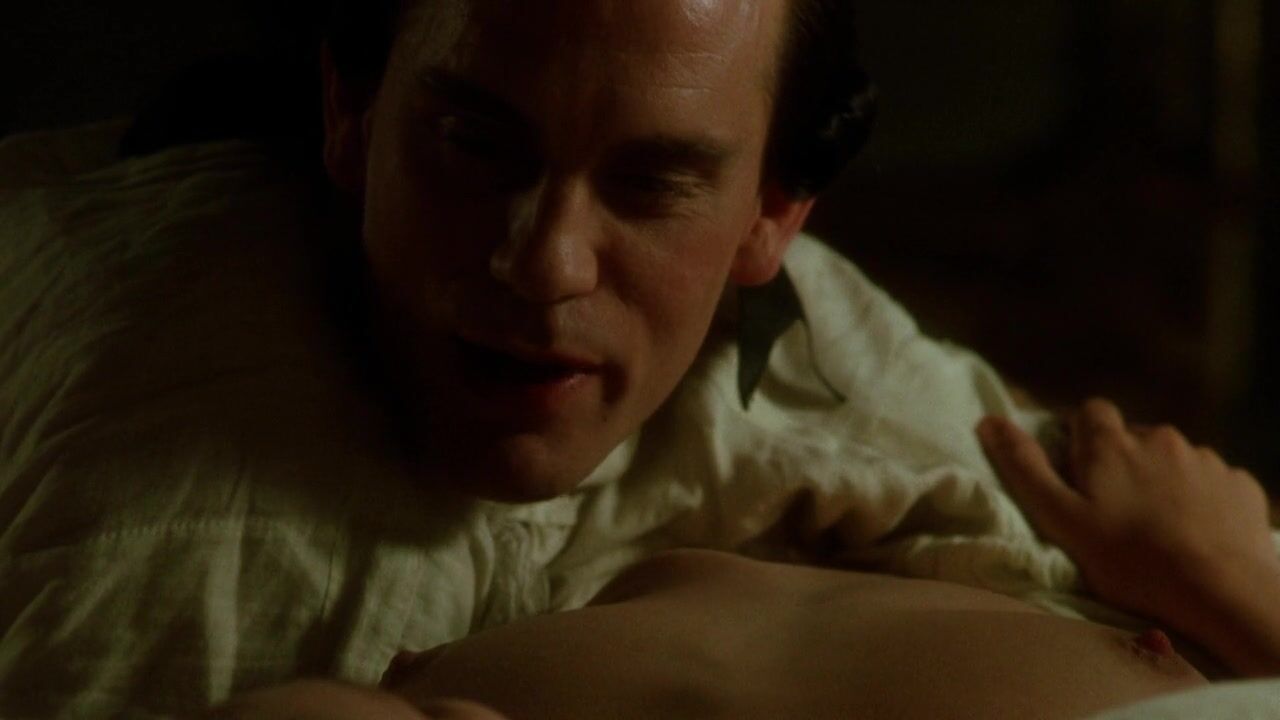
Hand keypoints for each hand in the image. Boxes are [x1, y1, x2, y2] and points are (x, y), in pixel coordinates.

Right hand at [975, 399, 1277, 635]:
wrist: (1221, 592)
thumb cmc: (1130, 560)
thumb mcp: (1061, 519)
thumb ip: (1024, 467)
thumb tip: (989, 421)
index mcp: (1111, 444)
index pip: (1091, 411)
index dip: (1081, 437)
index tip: (1079, 473)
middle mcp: (1160, 438)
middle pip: (1133, 437)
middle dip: (1124, 463)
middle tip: (1116, 512)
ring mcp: (1205, 460)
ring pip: (1174, 460)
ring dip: (1163, 481)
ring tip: (1159, 529)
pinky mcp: (1241, 485)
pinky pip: (1213, 483)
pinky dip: (1202, 500)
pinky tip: (1197, 535)